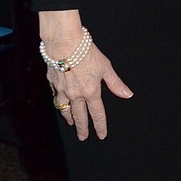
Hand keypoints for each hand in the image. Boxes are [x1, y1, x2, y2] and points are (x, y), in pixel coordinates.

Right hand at [41, 14, 132, 140]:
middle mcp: (76, 94)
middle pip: (79, 116)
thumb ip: (115, 83)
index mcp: (91, 92)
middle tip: (83, 137)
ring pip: (65, 108)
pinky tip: (60, 102)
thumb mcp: (105, 67)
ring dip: (69, 117)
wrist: (64, 43)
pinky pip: (55, 96)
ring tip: (71, 122)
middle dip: (82, 128)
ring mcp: (62, 90)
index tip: (101, 135)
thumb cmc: (86, 52)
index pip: (97, 114)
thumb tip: (127, 94)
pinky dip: (58, 101)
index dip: (100, 125)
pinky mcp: (52, 82)